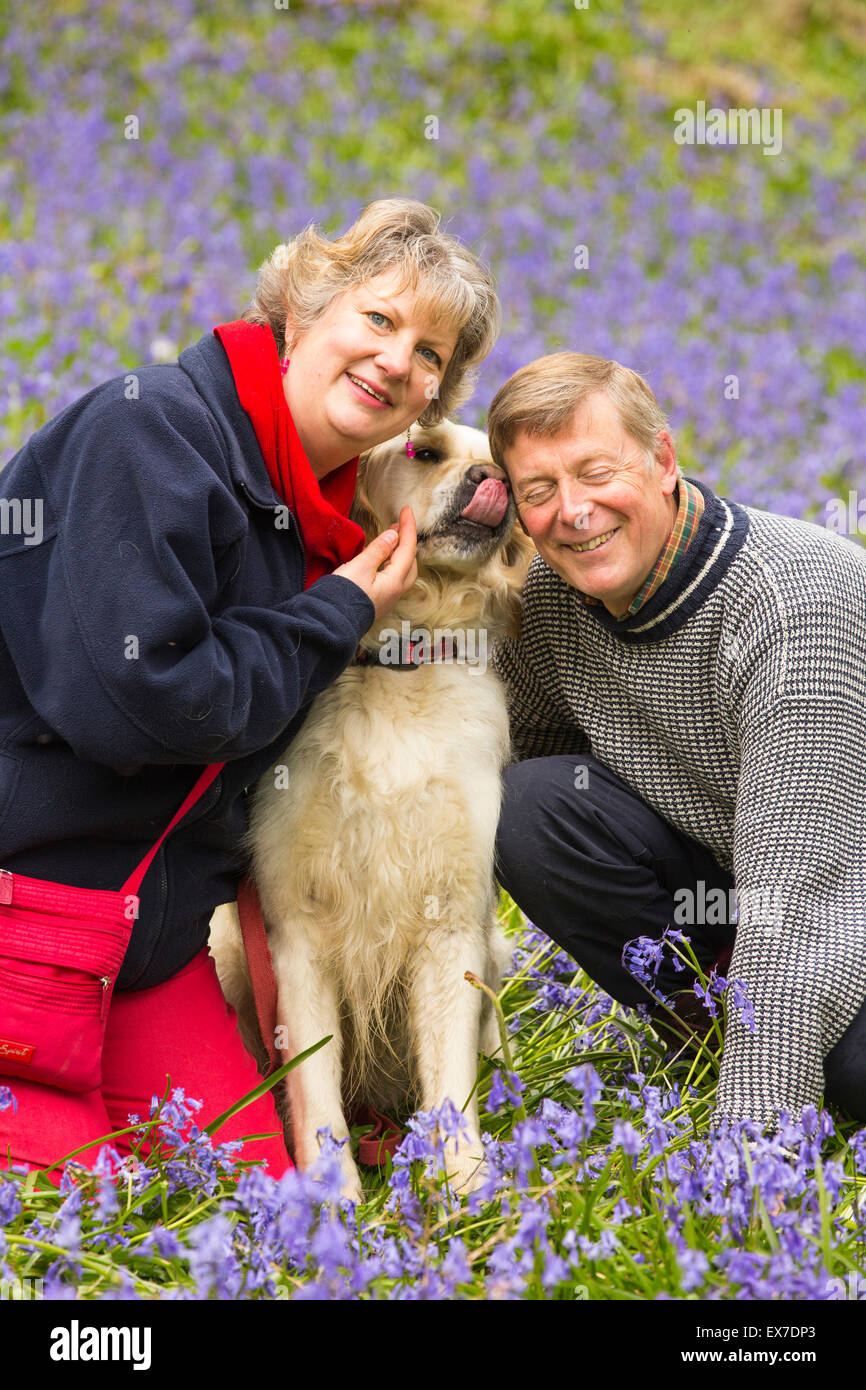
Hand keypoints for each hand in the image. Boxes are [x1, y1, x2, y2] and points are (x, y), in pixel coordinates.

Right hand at [333, 505, 417, 621]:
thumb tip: (394, 535)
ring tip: (391, 538)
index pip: (408, 548)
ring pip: (402, 571)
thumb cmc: (343, 596)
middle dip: (407, 541)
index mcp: (394, 581)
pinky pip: (391, 578)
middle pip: (410, 562)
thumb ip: (378, 550)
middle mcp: (395, 592)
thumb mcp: (360, 566)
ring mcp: (387, 599)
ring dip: (399, 553)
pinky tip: (381, 560)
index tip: (407, 510)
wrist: (330, 623)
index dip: (408, 527)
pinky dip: (391, 564)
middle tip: (400, 525)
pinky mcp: (377, 602)